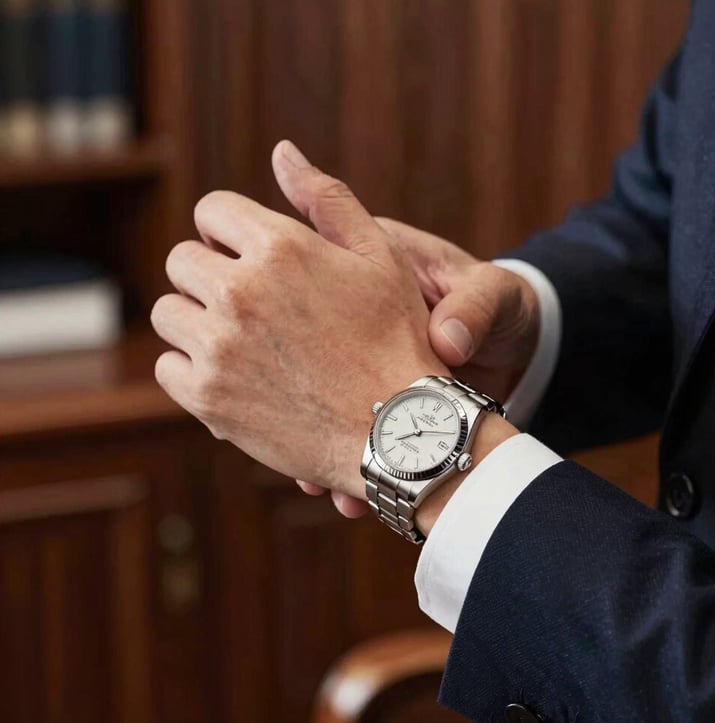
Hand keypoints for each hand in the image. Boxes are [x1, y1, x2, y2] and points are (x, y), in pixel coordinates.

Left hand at [152, 141, 449, 502]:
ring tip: (242, 342)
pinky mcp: (207, 397)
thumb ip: (327, 198)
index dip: (227, 230)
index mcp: (279, 247)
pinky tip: (234, 377)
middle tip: (248, 304)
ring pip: (170, 314)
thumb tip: (282, 150)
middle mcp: (239, 292)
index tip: (243, 252)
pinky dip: (193, 370)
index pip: (211, 211)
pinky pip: (168, 367)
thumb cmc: (396, 341)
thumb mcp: (380, 257)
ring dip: (197, 322)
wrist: (397, 431)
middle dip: (210, 275)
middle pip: (181, 261)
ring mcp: (218, 347)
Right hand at [298, 210, 541, 516]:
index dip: (303, 321)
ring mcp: (358, 365)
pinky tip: (344, 493)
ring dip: (322, 443)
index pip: (320, 283)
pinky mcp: (375, 402)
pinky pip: (352, 431)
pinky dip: (349, 460)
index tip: (302, 366)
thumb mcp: (494, 292)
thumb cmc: (501, 303)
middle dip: (306, 402)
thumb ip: (474, 306)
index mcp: (371, 268)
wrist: (519, 343)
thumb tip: (447, 341)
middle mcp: (351, 317)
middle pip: (311, 357)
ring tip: (318, 485)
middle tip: (299, 442)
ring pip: (327, 403)